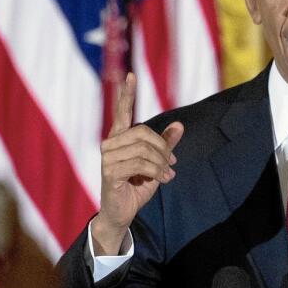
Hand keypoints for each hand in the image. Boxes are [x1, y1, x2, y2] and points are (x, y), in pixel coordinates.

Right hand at [94, 72, 183, 253]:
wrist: (121, 212)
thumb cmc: (136, 186)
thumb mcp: (156, 164)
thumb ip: (165, 144)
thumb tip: (180, 125)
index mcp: (119, 139)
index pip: (122, 112)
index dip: (127, 93)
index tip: (130, 75)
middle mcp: (110, 144)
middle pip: (143, 132)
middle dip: (163, 148)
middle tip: (171, 164)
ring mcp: (107, 158)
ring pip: (144, 150)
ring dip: (161, 164)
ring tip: (166, 175)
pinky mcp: (109, 172)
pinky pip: (140, 164)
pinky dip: (155, 172)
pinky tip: (160, 180)